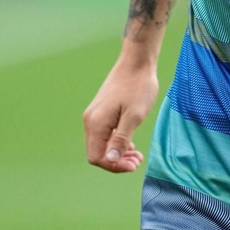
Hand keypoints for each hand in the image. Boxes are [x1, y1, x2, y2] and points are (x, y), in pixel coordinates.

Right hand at [82, 57, 158, 172]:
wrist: (136, 62)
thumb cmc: (138, 87)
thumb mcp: (134, 116)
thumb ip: (121, 139)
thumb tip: (111, 160)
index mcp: (96, 123)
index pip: (97, 157)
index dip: (114, 166)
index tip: (133, 165)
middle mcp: (91, 120)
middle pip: (98, 153)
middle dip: (117, 162)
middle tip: (138, 161)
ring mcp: (95, 115)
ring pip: (101, 144)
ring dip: (118, 153)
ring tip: (137, 155)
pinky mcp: (101, 111)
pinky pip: (104, 135)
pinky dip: (117, 142)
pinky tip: (131, 144)